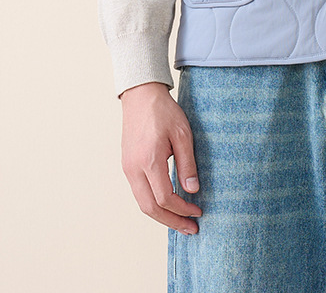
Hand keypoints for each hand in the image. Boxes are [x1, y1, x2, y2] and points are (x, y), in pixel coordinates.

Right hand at [119, 82, 202, 235]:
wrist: (141, 96)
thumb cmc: (164, 112)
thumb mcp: (183, 134)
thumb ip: (187, 164)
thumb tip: (192, 190)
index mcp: (149, 161)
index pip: (165, 198)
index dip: (182, 209)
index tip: (198, 211)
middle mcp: (134, 169)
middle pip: (150, 208)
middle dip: (171, 221)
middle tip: (191, 229)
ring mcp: (128, 168)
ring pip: (142, 203)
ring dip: (162, 215)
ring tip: (181, 221)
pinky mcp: (127, 165)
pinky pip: (139, 192)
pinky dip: (153, 203)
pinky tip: (168, 204)